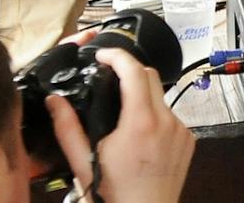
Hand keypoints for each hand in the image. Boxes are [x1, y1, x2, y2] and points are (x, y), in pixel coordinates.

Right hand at [44, 48, 193, 202]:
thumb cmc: (114, 196)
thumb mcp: (83, 162)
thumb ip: (67, 128)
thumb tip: (55, 102)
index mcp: (140, 123)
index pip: (134, 71)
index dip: (117, 56)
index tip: (104, 55)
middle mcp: (166, 122)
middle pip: (150, 76)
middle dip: (130, 72)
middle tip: (110, 79)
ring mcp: (180, 130)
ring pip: (162, 97)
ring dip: (143, 97)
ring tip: (124, 117)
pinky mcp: (188, 140)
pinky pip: (171, 116)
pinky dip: (156, 116)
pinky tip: (141, 135)